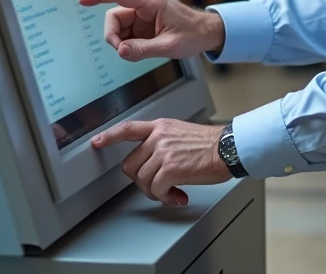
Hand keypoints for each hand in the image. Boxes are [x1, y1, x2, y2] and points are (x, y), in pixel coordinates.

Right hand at [79, 0, 224, 60]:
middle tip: (123, 52)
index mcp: (151, 3)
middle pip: (115, 17)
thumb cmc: (194, 34)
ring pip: (120, 28)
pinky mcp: (144, 25)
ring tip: (138, 53)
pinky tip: (141, 51)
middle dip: (114, 36)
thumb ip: (143, 49)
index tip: (83, 1)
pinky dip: (129, 45)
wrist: (208, 33)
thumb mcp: (169, 45)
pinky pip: (128, 34)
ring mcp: (144, 16)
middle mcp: (144, 6)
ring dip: (123, 43)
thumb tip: (121, 51)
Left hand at [91, 119, 229, 205]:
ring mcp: (163, 152)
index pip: (128, 129)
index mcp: (160, 127)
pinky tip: (178, 196)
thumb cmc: (210, 145)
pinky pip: (156, 190)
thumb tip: (153, 163)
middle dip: (142, 181)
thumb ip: (163, 142)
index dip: (109, 136)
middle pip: (131, 165)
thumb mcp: (181, 133)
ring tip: (172, 193)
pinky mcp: (170, 168)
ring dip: (156, 192)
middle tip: (159, 186)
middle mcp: (158, 137)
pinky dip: (165, 198)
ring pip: (143, 180)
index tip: (97, 141)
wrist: (227, 149)